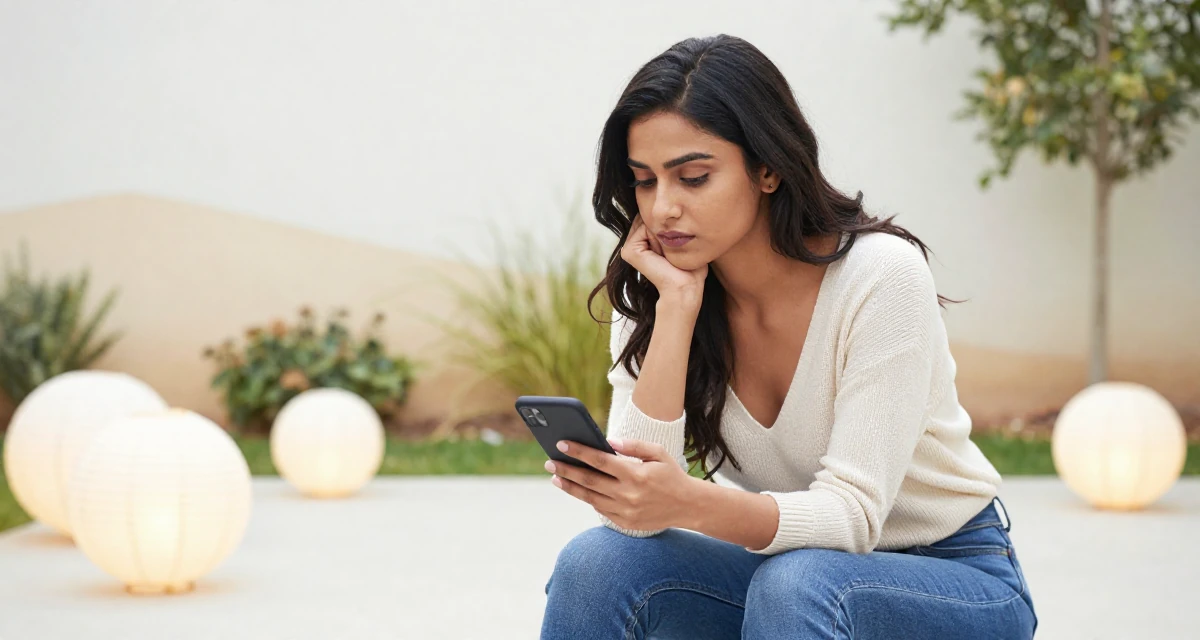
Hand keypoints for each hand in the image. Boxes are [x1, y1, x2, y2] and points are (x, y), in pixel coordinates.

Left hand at [545, 438, 697, 531]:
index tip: (561, 444)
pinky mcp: (625, 523)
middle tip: (550, 462)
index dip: (578, 451)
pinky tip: (578, 489)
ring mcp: (625, 511)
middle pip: (589, 480)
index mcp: (635, 474)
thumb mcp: (658, 453)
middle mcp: (628, 494)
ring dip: (571, 487)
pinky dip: (588, 499)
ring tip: (556, 478)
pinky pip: (600, 510)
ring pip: (590, 498)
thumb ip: (633, 445)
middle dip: (567, 470)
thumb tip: (608, 442)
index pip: (599, 460)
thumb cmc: (671, 475)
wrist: (688, 506)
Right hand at [621, 215, 707, 309]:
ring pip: (648, 221)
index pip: (654, 217)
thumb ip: (674, 226)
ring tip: (667, 253)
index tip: (679, 243)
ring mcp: (629, 247)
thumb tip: (670, 210)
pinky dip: (658, 237)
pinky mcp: (628, 251)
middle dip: (665, 226)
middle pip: (650, 217)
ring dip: (663, 232)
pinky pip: (644, 227)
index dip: (669, 223)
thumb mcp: (683, 241)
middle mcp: (634, 243)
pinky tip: (662, 254)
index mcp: (644, 241)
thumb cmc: (690, 267)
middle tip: (673, 249)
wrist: (686, 286)